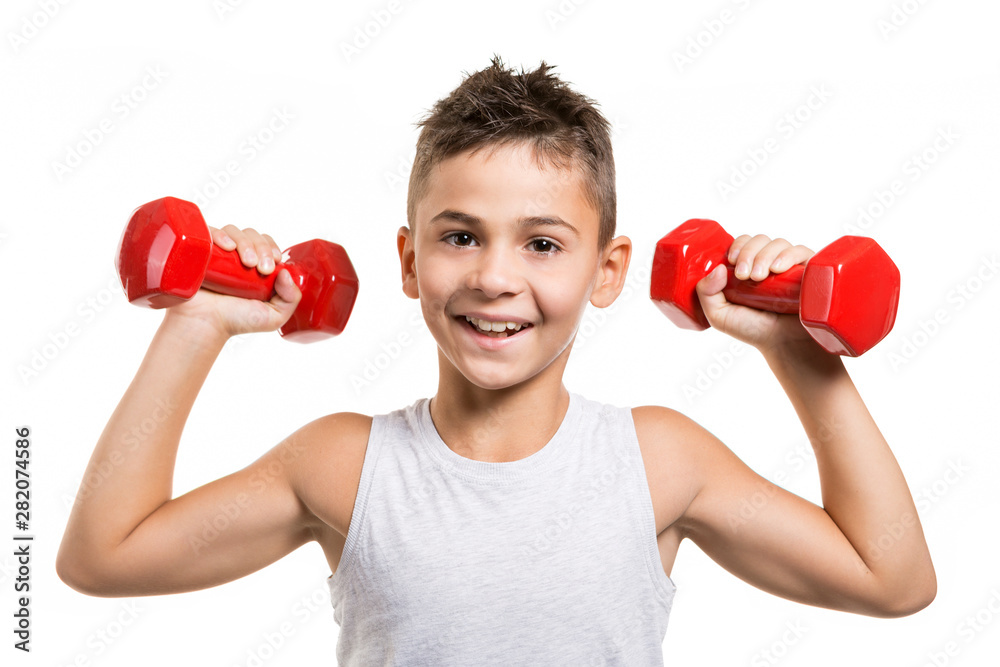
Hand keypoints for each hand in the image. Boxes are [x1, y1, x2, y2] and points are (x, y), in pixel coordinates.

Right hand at [165, 225, 301, 338]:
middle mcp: (235, 257)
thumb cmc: (234, 321)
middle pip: (252, 235)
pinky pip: (209, 232)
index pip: (266, 244)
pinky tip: (228, 247)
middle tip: (263, 269)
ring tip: (247, 263)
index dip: (272, 248)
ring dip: (246, 243)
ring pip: (234, 231)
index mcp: (253, 267)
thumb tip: (286, 272)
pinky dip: (221, 235)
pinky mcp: (199, 251)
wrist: (203, 326)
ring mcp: (217, 252)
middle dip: (262, 248)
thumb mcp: (274, 316)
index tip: (274, 262)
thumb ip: (290, 298)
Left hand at [694, 234, 815, 353]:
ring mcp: (789, 265)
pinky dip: (788, 256)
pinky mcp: (809, 270)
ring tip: (760, 277)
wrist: (782, 344)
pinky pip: (801, 251)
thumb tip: (717, 268)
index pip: (743, 243)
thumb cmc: (752, 329)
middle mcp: (769, 262)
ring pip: (778, 243)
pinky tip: (778, 269)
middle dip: (749, 253)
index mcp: (748, 266)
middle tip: (744, 275)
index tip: (731, 261)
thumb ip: (707, 293)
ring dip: (765, 256)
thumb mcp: (719, 315)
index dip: (737, 246)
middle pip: (759, 240)